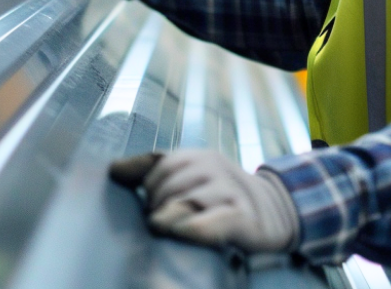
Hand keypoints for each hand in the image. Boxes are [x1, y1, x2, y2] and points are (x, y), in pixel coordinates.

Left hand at [109, 150, 298, 252]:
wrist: (276, 211)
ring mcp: (230, 193)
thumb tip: (113, 169)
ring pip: (186, 203)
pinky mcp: (243, 220)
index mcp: (199, 156)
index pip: (159, 165)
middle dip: (157, 206)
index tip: (151, 203)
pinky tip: (180, 233)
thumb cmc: (222, 197)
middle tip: (159, 224)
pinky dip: (193, 229)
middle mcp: (215, 168)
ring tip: (166, 231)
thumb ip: (153, 170)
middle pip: (169, 186)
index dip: (149, 186)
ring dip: (169, 219)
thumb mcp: (192, 176)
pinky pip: (213, 223)